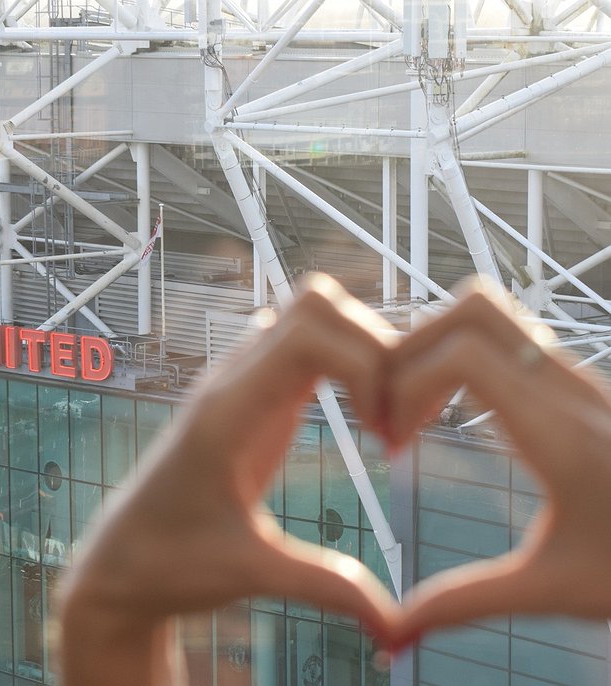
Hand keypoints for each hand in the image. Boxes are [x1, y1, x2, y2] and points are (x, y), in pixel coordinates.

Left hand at [56, 275, 401, 685]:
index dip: (366, 364)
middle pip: (315, 304)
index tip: (384, 432)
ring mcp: (240, 383)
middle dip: (375, 345)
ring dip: (361, 350)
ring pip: (310, 316)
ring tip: (383, 419)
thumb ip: (323, 585)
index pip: (307, 333)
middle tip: (393, 419)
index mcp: (226, 413)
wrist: (122, 561)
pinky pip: (304, 346)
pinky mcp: (251, 397)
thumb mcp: (248, 574)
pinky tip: (363, 419)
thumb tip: (396, 623)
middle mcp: (231, 382)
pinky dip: (347, 364)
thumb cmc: (168, 564)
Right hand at [386, 283, 610, 645]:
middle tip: (393, 408)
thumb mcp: (554, 590)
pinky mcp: (579, 386)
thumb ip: (465, 602)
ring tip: (417, 405)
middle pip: (474, 310)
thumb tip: (394, 634)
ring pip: (493, 313)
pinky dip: (462, 354)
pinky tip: (452, 409)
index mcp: (563, 437)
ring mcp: (580, 381)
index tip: (391, 440)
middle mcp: (573, 393)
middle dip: (411, 348)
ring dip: (437, 345)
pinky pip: (508, 338)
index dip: (405, 384)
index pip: (463, 357)